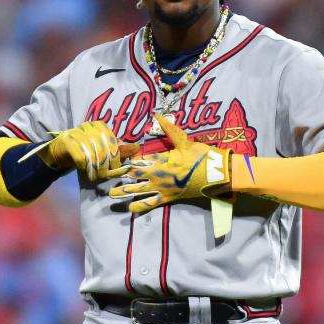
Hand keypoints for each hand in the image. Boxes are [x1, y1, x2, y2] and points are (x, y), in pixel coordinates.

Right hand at [41, 120, 137, 179]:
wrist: (60, 152)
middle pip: (104, 151)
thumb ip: (119, 150)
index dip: (116, 160)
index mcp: (101, 126)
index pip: (114, 145)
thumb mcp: (103, 150)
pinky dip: (84, 167)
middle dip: (105, 167)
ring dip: (95, 170)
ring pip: (93, 156)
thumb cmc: (85, 151)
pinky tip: (83, 170)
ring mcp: (77, 133)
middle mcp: (90, 126)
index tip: (113, 169)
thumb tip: (136, 148)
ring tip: (94, 176)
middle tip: (103, 176)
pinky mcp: (68, 141)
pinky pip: (81, 158)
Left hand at [109, 115, 231, 214]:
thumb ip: (169, 129)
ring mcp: (163, 189)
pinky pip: (152, 204)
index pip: (137, 162)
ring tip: (111, 195)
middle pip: (133, 178)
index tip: (112, 164)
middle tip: (105, 179)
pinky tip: (130, 209)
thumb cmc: (202, 156)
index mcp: (160, 162)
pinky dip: (141, 207)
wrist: (217, 174)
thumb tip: (157, 114)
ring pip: (139, 192)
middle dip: (119, 178)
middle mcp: (158, 176)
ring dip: (124, 193)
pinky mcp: (169, 198)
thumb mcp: (185, 141)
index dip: (123, 163)